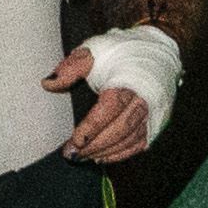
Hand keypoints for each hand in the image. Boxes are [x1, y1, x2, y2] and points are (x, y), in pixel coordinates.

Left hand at [47, 44, 153, 164]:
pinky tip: (102, 157)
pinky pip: (139, 144)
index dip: (92, 127)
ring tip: (83, 157)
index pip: (110, 108)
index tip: (74, 140)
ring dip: (105, 152)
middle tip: (72, 155)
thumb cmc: (122, 51)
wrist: (158, 49)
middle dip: (95, 145)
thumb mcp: (94, 51)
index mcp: (128, 81)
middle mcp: (144, 100)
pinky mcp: (156, 122)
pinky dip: (121, 154)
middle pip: (121, 129)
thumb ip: (71, 67)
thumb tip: (48, 83)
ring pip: (130, 140)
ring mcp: (153, 113)